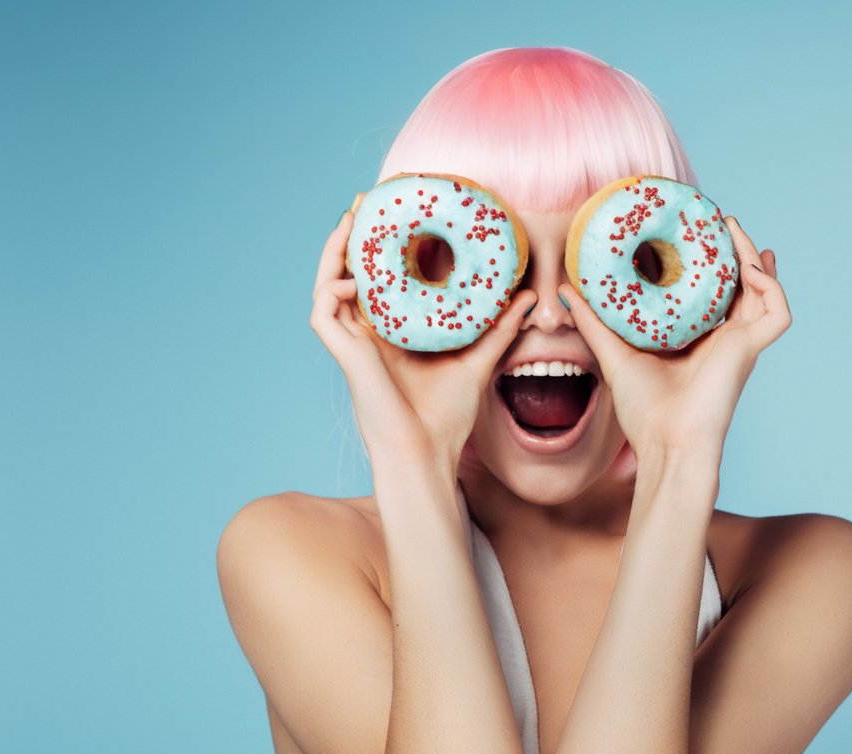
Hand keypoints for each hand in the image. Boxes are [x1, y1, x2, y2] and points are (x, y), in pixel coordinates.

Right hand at [310, 210, 536, 475]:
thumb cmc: (447, 418)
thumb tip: (528, 297)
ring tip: (350, 221)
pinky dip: (331, 289)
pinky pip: (323, 313)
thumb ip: (499, 329)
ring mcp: (352, 344)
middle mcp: (368, 334)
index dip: (381, 248)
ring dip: (334, 252)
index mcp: (392, 334)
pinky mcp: (344, 355)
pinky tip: (353, 278)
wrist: (427, 454)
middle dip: (352, 237)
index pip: (380, 281)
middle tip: (365, 201)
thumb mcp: (479, 362)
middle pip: (349, 275)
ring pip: (328, 285)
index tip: (395, 213)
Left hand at [558, 217, 790, 459]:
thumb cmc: (644, 412)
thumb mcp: (614, 354)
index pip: (711, 294)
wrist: (666, 443)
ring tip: (736, 230)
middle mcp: (724, 339)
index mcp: (698, 340)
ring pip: (764, 290)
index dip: (711, 266)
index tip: (699, 235)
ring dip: (755, 258)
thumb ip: (594, 322)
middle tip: (722, 221)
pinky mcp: (751, 350)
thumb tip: (566, 289)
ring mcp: (740, 344)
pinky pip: (777, 311)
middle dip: (737, 252)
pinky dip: (772, 286)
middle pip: (742, 285)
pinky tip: (753, 267)